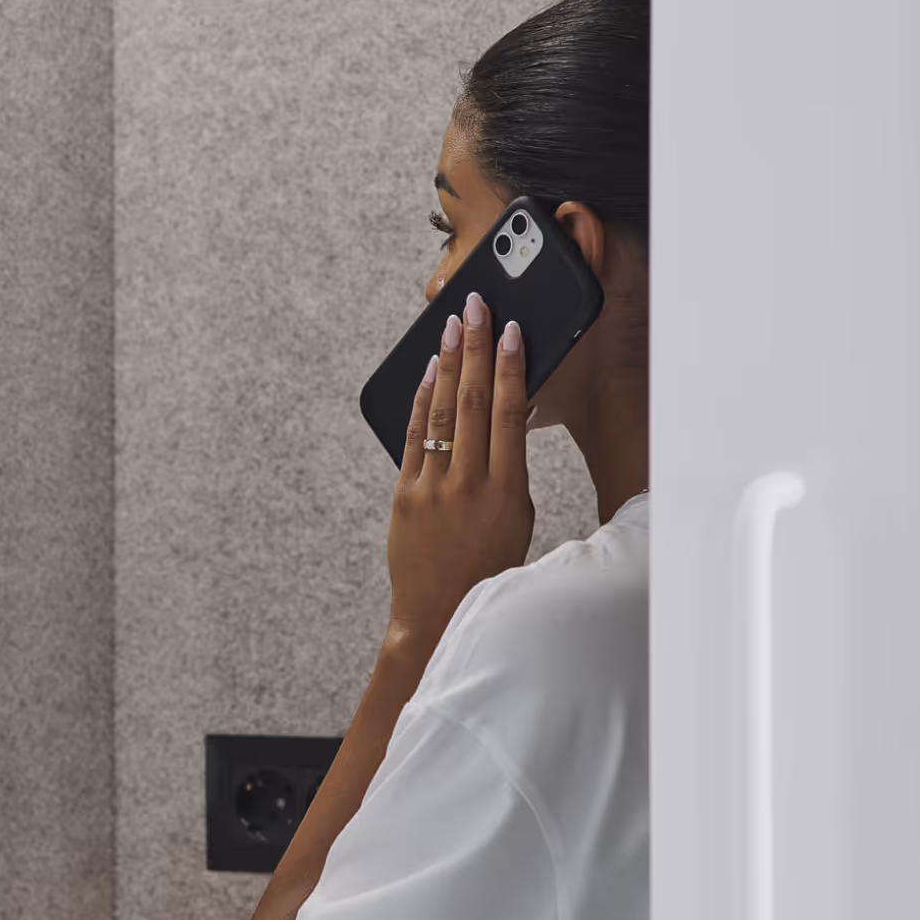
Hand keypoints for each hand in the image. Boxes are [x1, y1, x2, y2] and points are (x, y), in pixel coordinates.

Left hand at [385, 291, 534, 655]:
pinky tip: (426, 372)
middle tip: (476, 306)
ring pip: (441, 413)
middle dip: (475, 348)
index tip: (512, 330)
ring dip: (445, 363)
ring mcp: (431, 490)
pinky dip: (420, 400)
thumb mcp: (517, 517)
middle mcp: (468, 486)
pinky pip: (413, 437)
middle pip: (472, 402)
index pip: (510, 414)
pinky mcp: (403, 496)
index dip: (511, 367)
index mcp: (508, 492)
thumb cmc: (488, 566)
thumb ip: (510, 467)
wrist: (437, 614)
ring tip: (451, 326)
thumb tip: (509, 413)